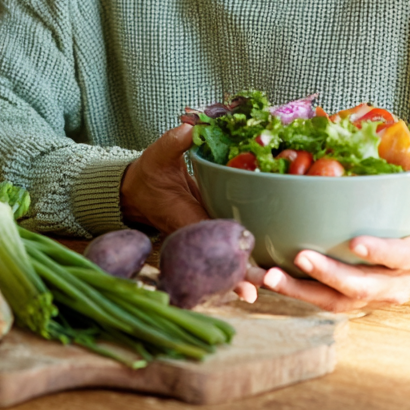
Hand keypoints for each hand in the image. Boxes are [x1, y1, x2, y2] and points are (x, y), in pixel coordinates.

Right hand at [120, 126, 259, 302]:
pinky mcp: (211, 226)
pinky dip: (244, 254)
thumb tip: (192, 127)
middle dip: (242, 273)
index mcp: (185, 217)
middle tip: (266, 283)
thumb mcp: (159, 154)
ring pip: (227, 255)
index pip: (210, 240)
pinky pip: (228, 242)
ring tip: (271, 281)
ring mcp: (206, 232)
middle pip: (222, 257)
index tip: (247, 271)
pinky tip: (265, 264)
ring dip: (247, 269)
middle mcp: (198, 231)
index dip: (228, 256)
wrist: (138, 190)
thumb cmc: (148, 174)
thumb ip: (175, 141)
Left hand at [245, 139, 409, 311]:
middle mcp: (399, 282)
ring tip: (269, 276)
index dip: (381, 253)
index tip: (355, 242)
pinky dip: (297, 294)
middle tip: (298, 257)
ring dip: (301, 292)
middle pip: (362, 288)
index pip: (403, 257)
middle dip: (329, 276)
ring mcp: (377, 295)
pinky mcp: (359, 298)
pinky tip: (267, 278)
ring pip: (338, 302)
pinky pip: (326, 302)